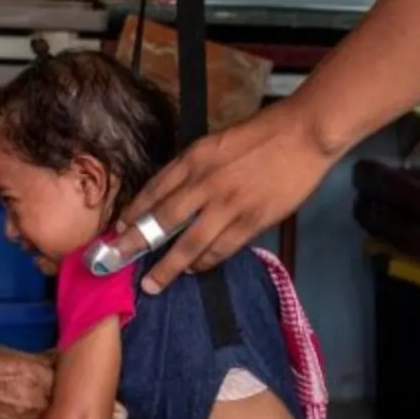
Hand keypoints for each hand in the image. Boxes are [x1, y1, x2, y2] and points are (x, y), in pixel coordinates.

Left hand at [111, 100, 338, 293]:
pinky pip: (220, 250)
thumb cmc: (261, 134)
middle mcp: (204, 183)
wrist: (302, 134)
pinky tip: (194, 270)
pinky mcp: (251, 222)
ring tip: (154, 284)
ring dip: (169, 267)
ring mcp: (228, 205)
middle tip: (117, 262)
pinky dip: (204, 263)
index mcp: (194, 158)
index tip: (118, 230)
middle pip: (162, 221)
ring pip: (189, 244)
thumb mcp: (216, 142)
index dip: (134, 213)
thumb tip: (174, 194)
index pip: (154, 190)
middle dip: (136, 245)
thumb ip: (195, 167)